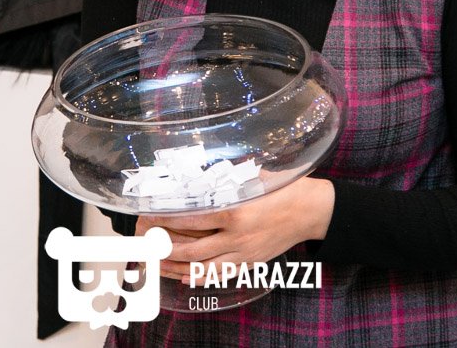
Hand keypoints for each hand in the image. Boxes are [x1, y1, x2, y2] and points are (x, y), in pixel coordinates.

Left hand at [136, 177, 334, 282]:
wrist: (310, 212)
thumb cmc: (283, 189)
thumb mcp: (252, 179)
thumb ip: (226, 182)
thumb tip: (199, 178)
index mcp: (235, 212)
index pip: (191, 219)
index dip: (166, 219)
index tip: (149, 216)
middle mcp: (237, 237)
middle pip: (192, 250)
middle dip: (165, 248)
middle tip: (146, 242)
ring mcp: (243, 254)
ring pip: (202, 268)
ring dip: (176, 267)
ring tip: (156, 262)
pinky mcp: (250, 263)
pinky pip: (219, 275)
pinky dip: (199, 277)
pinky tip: (183, 276)